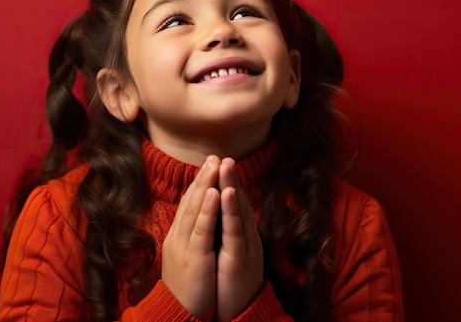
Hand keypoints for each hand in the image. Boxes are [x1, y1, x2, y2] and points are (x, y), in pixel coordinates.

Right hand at [162, 156, 220, 321]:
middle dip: (202, 177)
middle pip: (189, 201)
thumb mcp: (186, 261)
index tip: (208, 166)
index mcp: (177, 238)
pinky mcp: (194, 257)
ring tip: (214, 164)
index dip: (198, 184)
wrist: (176, 317)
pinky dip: (208, 209)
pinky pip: (201, 228)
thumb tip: (197, 226)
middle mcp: (177, 238)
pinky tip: (216, 192)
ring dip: (205, 184)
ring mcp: (183, 246)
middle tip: (213, 155)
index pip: (187, 205)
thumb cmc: (186, 292)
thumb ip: (190, 241)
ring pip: (194, 209)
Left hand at [216, 158, 263, 321]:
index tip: (216, 162)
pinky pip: (235, 228)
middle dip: (229, 176)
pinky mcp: (241, 256)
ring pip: (237, 209)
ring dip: (231, 184)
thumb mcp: (225, 253)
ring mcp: (244, 244)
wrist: (238, 311)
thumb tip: (217, 216)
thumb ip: (224, 232)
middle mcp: (243, 235)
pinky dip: (231, 209)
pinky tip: (226, 193)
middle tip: (223, 154)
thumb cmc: (229, 282)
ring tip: (227, 163)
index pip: (229, 202)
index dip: (224, 182)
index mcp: (236, 233)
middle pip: (234, 199)